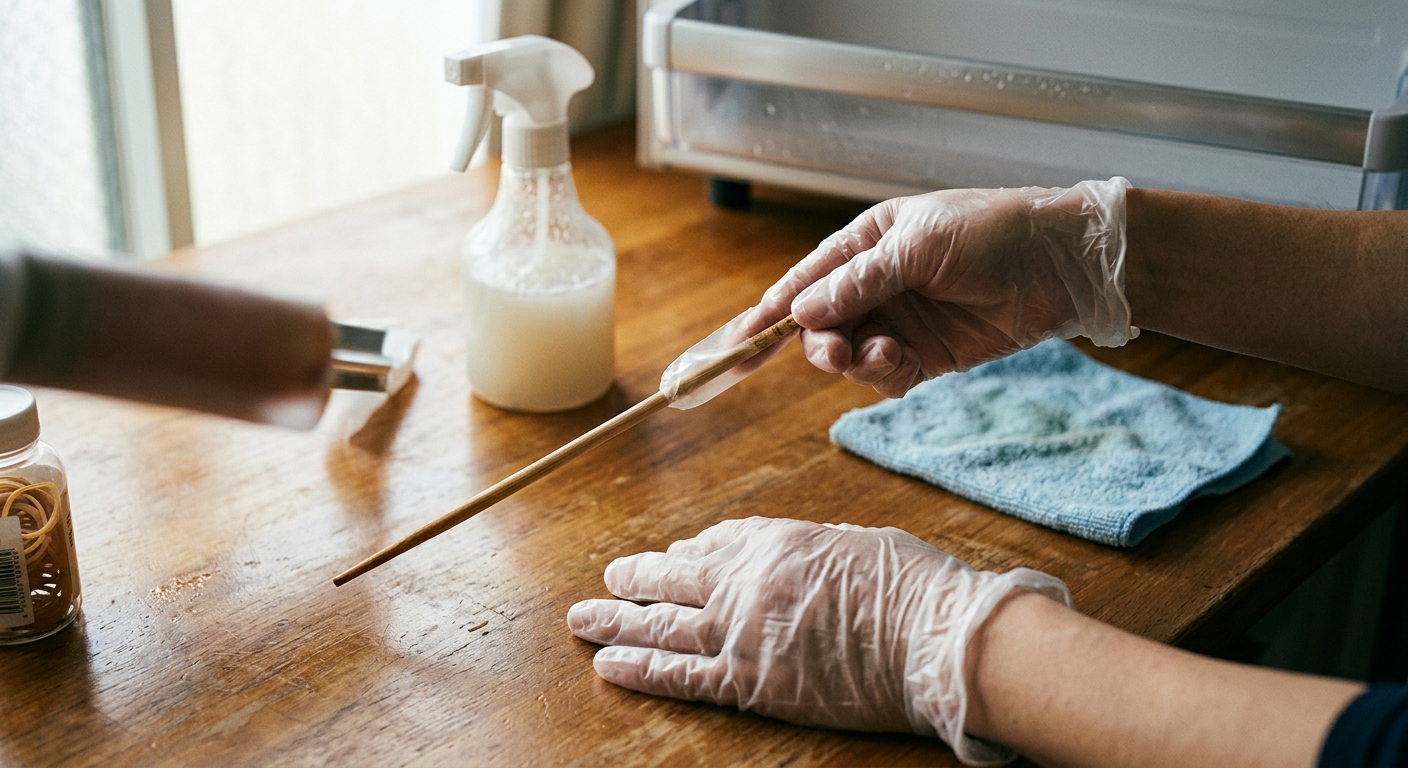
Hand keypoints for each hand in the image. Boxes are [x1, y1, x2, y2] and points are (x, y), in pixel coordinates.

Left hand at [567, 517, 1069, 764]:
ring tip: (584, 619)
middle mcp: (746, 582)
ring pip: (661, 624)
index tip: (674, 554)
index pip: (717, 542)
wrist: (933, 639)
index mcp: (776, 541)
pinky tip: (608, 666)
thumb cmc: (914, 589)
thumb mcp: (859, 543)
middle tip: (609, 578)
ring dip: (617, 620)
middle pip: (675, 578)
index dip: (689, 550)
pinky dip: (639, 670)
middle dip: (636, 578)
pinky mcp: (749, 682)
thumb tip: (800, 561)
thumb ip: (814, 551)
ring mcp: (743, 633)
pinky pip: (680, 675)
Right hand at [739, 179, 1136, 397]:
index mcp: (867, 242)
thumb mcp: (920, 246)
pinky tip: (903, 360)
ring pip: (850, 355)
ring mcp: (901, 320)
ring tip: (885, 353)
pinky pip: (884, 375)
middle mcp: (877, 283)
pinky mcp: (927, 354)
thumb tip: (802, 310)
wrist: (1062, 263)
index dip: (768, 310)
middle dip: (818, 343)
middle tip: (833, 352)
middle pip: (820, 325)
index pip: (805, 279)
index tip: (737, 341)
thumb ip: (860, 281)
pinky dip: (883, 374)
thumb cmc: (994, 232)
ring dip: (855, 361)